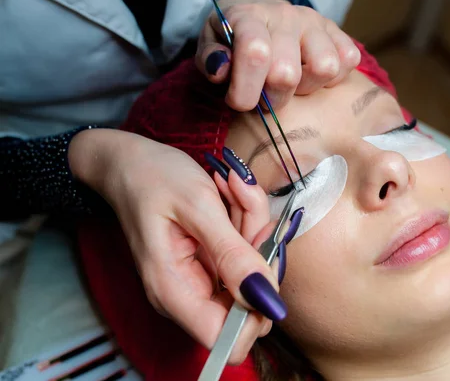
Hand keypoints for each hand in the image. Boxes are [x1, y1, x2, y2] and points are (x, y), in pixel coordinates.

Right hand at [68, 129, 283, 363]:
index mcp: (174, 291)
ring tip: (232, 189)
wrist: (128, 161)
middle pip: (249, 302)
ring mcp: (199, 278)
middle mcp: (186, 294)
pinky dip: (247, 223)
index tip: (262, 261)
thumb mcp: (197, 206)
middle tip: (246, 205)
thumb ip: (233, 254)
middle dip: (260, 252)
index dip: (257, 311)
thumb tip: (268, 299)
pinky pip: (244, 253)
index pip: (228, 341)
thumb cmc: (152, 177)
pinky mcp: (209, 262)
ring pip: (252, 272)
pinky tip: (229, 194)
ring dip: (254, 227)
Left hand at [196, 0, 360, 110]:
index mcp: (249, 17)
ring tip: (292, 86)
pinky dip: (332, 79)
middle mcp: (285, 17)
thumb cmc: (234, 40)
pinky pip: (349, 61)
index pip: (254, 53)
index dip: (246, 90)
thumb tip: (221, 71)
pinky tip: (312, 77)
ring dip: (307, 89)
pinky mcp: (338, 33)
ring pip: (325, 67)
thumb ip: (210, 59)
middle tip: (265, 96)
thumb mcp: (211, 46)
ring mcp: (315, 24)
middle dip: (274, 98)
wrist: (261, 17)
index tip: (239, 102)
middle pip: (288, 73)